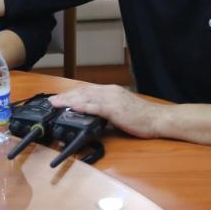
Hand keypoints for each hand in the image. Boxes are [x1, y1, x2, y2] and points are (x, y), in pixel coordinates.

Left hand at [49, 84, 165, 138]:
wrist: (158, 119)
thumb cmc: (142, 117)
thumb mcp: (121, 109)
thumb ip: (106, 110)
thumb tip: (93, 115)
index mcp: (111, 91)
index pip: (86, 91)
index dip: (71, 94)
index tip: (59, 98)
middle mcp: (109, 92)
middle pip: (83, 92)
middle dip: (66, 96)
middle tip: (52, 101)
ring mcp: (112, 99)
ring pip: (86, 97)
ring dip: (69, 101)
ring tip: (56, 104)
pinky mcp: (115, 109)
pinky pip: (96, 107)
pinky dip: (83, 106)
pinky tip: (73, 108)